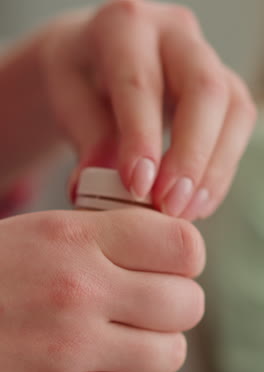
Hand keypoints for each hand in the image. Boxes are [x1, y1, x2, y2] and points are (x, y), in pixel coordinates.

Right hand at [0, 209, 204, 371]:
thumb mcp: (44, 231)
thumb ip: (107, 236)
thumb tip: (167, 249)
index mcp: (76, 237)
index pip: (182, 245)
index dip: (185, 254)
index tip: (170, 260)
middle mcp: (80, 291)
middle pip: (186, 304)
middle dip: (177, 301)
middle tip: (150, 297)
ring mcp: (70, 350)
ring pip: (169, 353)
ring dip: (157, 343)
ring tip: (127, 332)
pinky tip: (103, 363)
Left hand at [42, 1, 256, 219]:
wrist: (98, 62)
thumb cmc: (81, 79)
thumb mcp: (68, 101)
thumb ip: (88, 141)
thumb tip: (97, 190)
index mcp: (124, 26)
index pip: (140, 83)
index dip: (142, 138)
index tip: (139, 187)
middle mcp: (174, 34)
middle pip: (204, 91)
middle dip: (190, 156)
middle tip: (169, 205)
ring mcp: (206, 59)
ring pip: (232, 110)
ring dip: (212, 170)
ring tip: (185, 211)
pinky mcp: (223, 88)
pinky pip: (237, 128)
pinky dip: (219, 171)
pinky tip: (198, 201)